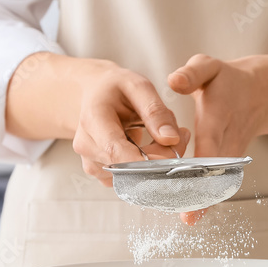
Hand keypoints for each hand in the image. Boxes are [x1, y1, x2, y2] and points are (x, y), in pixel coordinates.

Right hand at [71, 60, 189, 186]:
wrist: (95, 94)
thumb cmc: (115, 88)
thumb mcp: (138, 87)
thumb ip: (155, 112)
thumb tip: (171, 139)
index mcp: (92, 120)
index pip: (116, 151)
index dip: (148, 158)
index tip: (174, 148)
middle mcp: (87, 146)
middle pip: (129, 166)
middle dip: (161, 156)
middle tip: (180, 134)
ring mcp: (92, 162)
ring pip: (132, 176)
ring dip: (156, 161)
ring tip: (163, 137)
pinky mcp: (101, 173)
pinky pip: (130, 179)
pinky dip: (147, 167)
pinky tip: (151, 148)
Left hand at [168, 54, 267, 223]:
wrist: (260, 94)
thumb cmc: (227, 80)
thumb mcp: (209, 67)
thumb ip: (192, 73)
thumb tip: (173, 81)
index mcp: (219, 118)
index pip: (210, 142)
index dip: (200, 163)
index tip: (190, 179)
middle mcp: (227, 140)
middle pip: (216, 170)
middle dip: (203, 191)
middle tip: (188, 215)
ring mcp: (231, 153)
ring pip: (219, 181)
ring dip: (206, 200)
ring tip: (188, 218)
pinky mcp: (228, 162)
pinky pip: (218, 182)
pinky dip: (206, 197)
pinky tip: (192, 214)